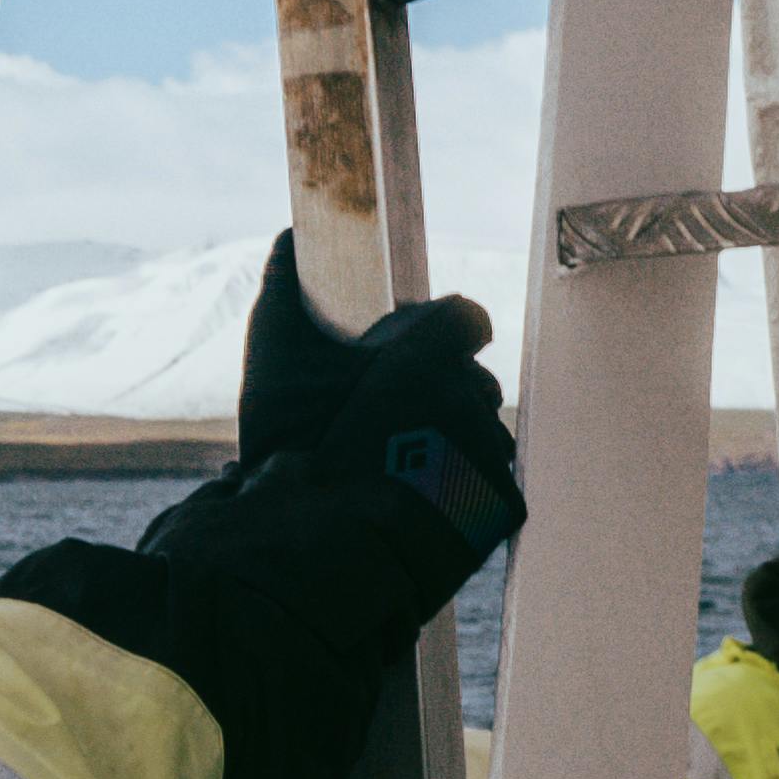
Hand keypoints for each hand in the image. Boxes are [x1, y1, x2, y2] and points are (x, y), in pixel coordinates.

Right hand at [231, 242, 514, 551]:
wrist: (322, 543)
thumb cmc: (296, 444)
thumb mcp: (276, 357)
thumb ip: (284, 289)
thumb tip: (288, 234)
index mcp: (428, 357)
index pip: (467, 318)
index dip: (445, 331)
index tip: (420, 349)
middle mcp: (470, 399)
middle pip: (473, 381)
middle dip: (442, 396)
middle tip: (395, 423)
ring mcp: (491, 453)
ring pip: (483, 434)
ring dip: (454, 445)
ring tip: (406, 469)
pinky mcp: (502, 502)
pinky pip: (491, 484)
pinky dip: (464, 492)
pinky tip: (424, 502)